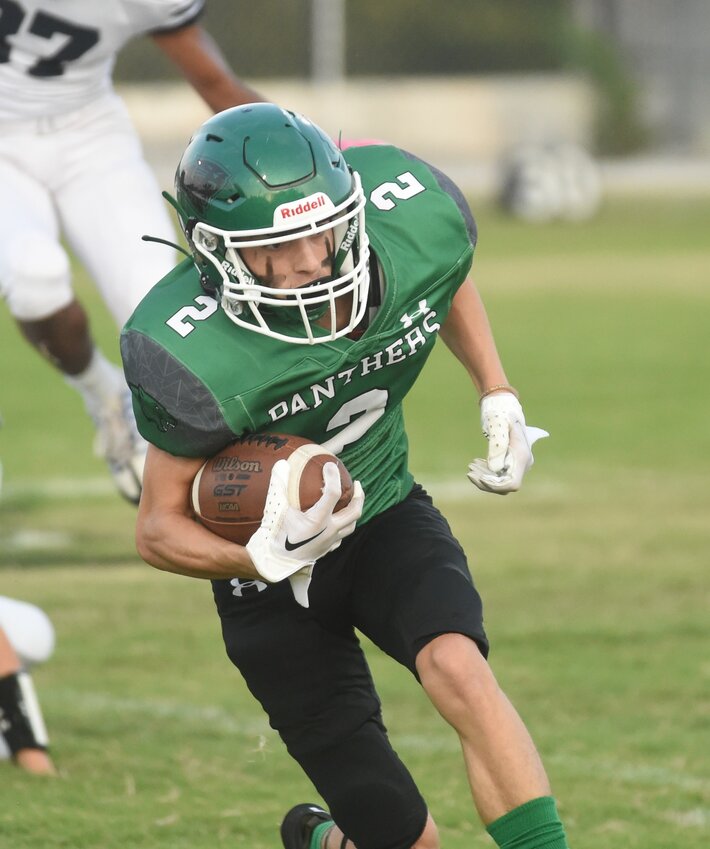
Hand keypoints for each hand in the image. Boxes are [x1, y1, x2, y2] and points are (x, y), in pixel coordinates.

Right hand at [246, 459, 363, 582]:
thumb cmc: (274, 535)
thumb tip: (281, 464)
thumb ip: (278, 484)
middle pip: (354, 511)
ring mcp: (330, 542)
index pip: (333, 493)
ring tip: (350, 501)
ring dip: (353, 512)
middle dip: (359, 496)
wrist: (272, 563)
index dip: (333, 476)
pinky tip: (335, 522)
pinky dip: (342, 526)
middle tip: (356, 484)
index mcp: (318, 520)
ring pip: (351, 526)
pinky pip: (341, 537)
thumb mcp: (274, 508)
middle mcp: (329, 531)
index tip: (330, 466)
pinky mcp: (326, 551)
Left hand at [467, 392, 548, 493]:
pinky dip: (485, 473)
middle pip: (504, 486)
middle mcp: (523, 463)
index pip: (513, 484)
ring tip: (470, 466)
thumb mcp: (497, 427)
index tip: (480, 478)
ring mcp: (517, 464)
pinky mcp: (509, 462)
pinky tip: (475, 463)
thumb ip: (497, 446)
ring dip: (483, 477)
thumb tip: (494, 470)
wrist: (501, 402)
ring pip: (500, 483)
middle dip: (485, 481)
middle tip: (469, 470)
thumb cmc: (499, 412)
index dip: (496, 486)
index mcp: (522, 456)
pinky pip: (497, 476)